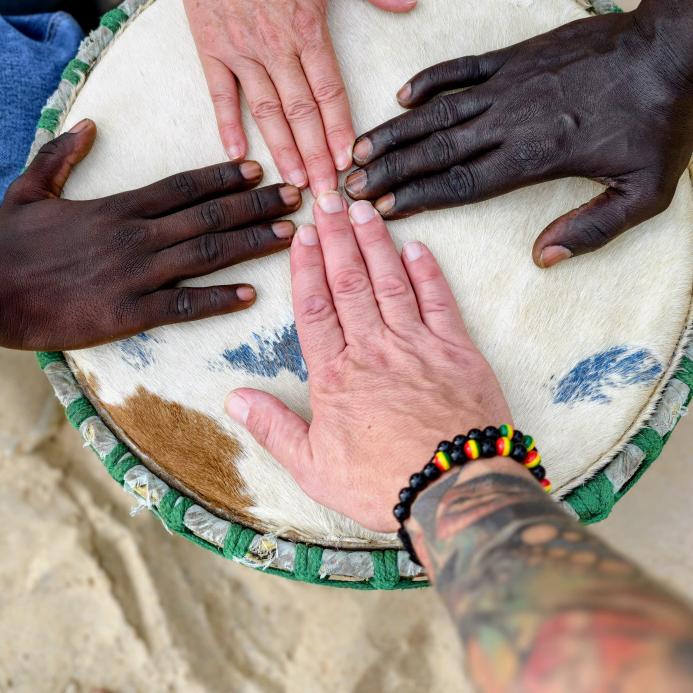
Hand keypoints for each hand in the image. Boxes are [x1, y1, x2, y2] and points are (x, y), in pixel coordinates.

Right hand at [0, 119, 301, 349]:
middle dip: (259, 204)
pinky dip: (220, 299)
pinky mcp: (129, 312)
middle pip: (210, 214)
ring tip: (292, 234)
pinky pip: (184, 304)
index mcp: (119, 206)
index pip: (185, 184)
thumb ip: (61, 155)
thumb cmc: (10, 246)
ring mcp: (137, 274)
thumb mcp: (30, 190)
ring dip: (253, 242)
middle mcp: (137, 235)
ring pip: (208, 253)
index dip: (226, 176)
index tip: (261, 169)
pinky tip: (252, 294)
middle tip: (301, 196)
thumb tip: (89, 124)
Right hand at [177, 0, 415, 196]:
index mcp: (309, 30)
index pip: (330, 92)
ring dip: (282, 150)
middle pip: (302, 112)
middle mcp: (277, 46)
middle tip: (327, 194)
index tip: (350, 163)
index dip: (341, 130)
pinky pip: (221, 95)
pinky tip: (239, 155)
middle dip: (316, 157)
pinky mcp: (213, 50)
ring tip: (294, 183)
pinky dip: (229, 125)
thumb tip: (411, 3)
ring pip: (266, 111)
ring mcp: (242, 51)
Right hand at [224, 192, 509, 533]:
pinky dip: (428, 272)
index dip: (306, 268)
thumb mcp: (314, 468)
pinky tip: (416, 247)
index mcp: (336, 375)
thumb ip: (274, 428)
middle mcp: (374, 350)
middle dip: (337, 237)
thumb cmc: (384, 486)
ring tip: (364, 209)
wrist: (455, 493)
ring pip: (391, 282)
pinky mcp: (458, 352)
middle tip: (329, 199)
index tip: (302, 236)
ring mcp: (418, 346)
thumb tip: (234, 399)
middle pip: (350, 282)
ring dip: (376, 243)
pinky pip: (440, 301)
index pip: (314, 308)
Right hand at [344, 10, 692, 267]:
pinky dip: (430, 81)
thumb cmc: (659, 122)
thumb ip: (592, 229)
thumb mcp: (644, 192)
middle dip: (389, 170)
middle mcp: (511, 121)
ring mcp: (509, 84)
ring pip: (439, 112)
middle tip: (348, 184)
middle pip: (437, 150)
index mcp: (535, 157)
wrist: (669, 50)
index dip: (418, 196)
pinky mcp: (514, 57)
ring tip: (359, 148)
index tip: (382, 209)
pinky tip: (402, 96)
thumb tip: (543, 257)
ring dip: (396, 131)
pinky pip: (462, 68)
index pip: (463, 182)